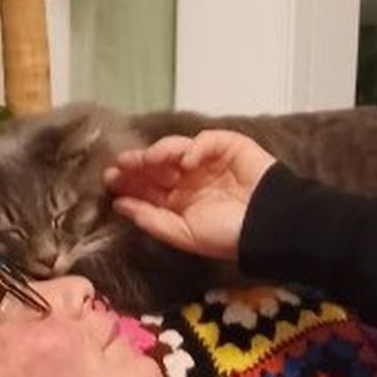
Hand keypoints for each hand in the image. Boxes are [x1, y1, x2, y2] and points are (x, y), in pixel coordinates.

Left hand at [103, 130, 276, 260]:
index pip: (148, 188)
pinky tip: (187, 160)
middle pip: (156, 166)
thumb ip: (151, 220)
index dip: (129, 182)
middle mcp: (189, 179)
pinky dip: (194, 147)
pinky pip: (205, 141)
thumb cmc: (227, 236)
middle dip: (136, 165)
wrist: (267, 226)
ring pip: (175, 149)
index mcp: (179, 201)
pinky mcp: (227, 146)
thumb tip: (119, 206)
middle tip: (119, 164)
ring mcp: (207, 161)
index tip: (109, 180)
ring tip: (149, 160)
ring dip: (159, 152)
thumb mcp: (183, 234)